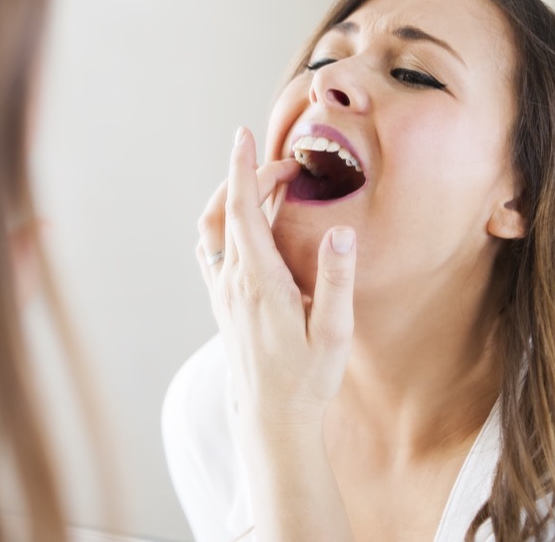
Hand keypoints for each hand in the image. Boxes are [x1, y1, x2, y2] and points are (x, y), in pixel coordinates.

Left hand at [196, 127, 357, 429]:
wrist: (272, 418)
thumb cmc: (307, 377)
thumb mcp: (334, 332)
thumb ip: (338, 280)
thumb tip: (343, 231)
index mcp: (259, 281)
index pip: (241, 210)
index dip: (242, 169)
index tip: (243, 136)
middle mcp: (232, 282)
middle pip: (227, 210)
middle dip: (250, 177)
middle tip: (289, 167)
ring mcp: (221, 291)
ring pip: (212, 228)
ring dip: (232, 197)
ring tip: (264, 184)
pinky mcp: (221, 302)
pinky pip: (212, 248)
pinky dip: (224, 222)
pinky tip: (247, 223)